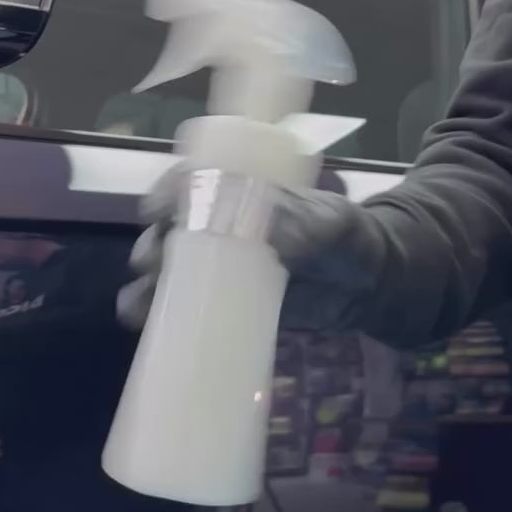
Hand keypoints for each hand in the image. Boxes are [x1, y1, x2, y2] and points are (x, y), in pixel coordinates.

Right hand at [118, 164, 384, 333]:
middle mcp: (216, 226)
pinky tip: (149, 327)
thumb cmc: (345, 238)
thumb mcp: (326, 221)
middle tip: (156, 264)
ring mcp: (216, 268)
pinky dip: (157, 317)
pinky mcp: (220, 306)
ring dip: (146, 285)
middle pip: (166, 231)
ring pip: (164, 272)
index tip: (157, 211)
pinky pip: (180, 310)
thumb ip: (295, 221)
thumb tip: (259, 231)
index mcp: (237, 193)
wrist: (367, 287)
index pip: (187, 184)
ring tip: (144, 305)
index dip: (165, 193)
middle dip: (152, 245)